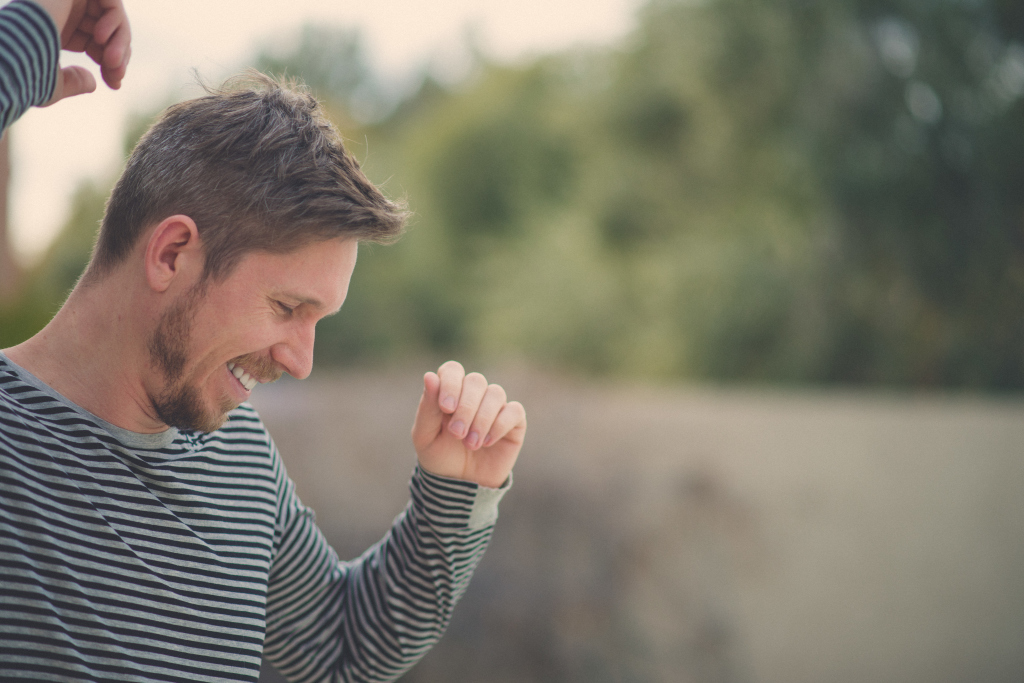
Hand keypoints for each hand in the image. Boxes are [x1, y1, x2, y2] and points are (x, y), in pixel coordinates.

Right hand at [35, 0, 130, 104]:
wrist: (10, 52)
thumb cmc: (26, 72)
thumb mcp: (54, 84)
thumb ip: (74, 82)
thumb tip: (93, 83)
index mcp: (55, 28)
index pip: (96, 41)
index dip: (112, 62)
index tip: (115, 84)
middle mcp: (61, 10)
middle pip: (107, 28)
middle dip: (118, 54)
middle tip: (117, 76)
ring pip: (111, 15)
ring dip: (120, 42)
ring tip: (113, 64)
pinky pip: (110, 1)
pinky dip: (114, 21)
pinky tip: (102, 39)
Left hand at [411, 361, 525, 488]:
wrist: (459, 485)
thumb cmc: (440, 456)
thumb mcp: (425, 435)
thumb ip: (427, 407)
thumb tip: (429, 375)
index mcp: (449, 391)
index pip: (453, 370)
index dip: (451, 383)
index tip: (446, 408)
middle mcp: (474, 394)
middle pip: (476, 381)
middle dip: (466, 408)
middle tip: (457, 434)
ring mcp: (495, 406)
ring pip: (495, 394)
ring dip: (481, 419)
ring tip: (471, 444)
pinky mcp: (513, 422)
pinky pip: (514, 411)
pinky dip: (499, 425)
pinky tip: (487, 443)